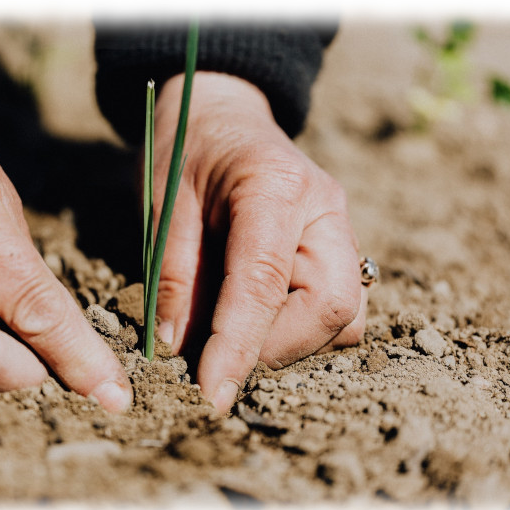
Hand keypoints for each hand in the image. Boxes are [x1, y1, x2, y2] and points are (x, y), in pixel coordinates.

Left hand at [152, 72, 366, 413]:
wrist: (222, 115)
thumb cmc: (186, 151)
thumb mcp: (164, 205)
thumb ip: (173, 275)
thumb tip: (177, 348)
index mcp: (276, 186)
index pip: (264, 282)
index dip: (238, 346)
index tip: (211, 394)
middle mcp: (325, 209)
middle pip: (331, 307)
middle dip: (274, 349)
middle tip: (218, 356)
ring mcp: (341, 230)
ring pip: (345, 317)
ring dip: (291, 343)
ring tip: (235, 333)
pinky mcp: (340, 249)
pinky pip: (339, 309)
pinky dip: (300, 330)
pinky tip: (258, 317)